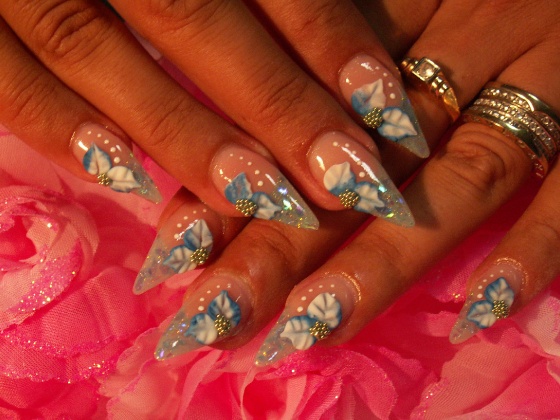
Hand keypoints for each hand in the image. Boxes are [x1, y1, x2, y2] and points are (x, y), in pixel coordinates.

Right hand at [0, 0, 432, 298]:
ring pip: (92, 49)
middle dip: (273, 103)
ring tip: (257, 200)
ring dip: (181, 133)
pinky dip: (59, 128)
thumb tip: (345, 55)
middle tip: (343, 181)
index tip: (386, 113)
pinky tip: (126, 181)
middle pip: (190, 14)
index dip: (328, 38)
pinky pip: (3, 80)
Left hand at [145, 0, 559, 364]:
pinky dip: (539, 246)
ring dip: (386, 258)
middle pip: (363, 157)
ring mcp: (542, 79)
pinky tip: (483, 307)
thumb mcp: (399, 4)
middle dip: (286, 239)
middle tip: (219, 310)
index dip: (240, 180)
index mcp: (390, 28)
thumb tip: (251, 147)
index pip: (302, 108)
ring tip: (315, 323)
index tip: (180, 251)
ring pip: (456, 178)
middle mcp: (463, 44)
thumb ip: (336, 54)